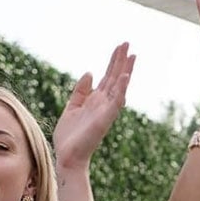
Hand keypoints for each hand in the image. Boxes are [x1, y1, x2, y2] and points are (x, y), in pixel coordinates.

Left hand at [52, 43, 134, 169]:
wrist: (67, 157)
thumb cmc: (69, 137)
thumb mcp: (71, 108)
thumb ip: (80, 91)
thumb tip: (89, 73)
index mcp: (95, 100)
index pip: (108, 77)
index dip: (113, 61)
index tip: (120, 47)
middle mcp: (103, 103)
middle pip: (115, 77)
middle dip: (121, 60)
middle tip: (128, 43)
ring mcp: (106, 111)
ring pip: (119, 86)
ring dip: (126, 71)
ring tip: (132, 55)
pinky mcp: (105, 119)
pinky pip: (115, 102)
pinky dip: (121, 89)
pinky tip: (124, 76)